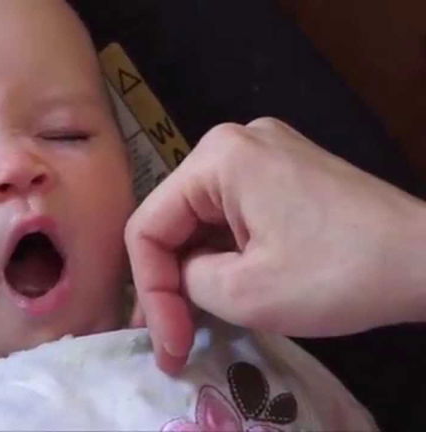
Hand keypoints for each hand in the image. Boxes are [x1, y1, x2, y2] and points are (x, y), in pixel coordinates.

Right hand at [125, 117, 425, 373]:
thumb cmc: (338, 273)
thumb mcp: (245, 294)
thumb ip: (187, 283)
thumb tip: (183, 278)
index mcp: (218, 157)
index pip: (148, 226)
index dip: (148, 290)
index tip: (168, 342)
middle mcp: (236, 142)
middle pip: (175, 220)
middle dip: (171, 283)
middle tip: (176, 339)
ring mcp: (265, 153)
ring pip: (203, 220)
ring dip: (197, 272)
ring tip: (198, 322)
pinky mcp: (288, 171)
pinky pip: (233, 214)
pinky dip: (226, 255)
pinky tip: (229, 290)